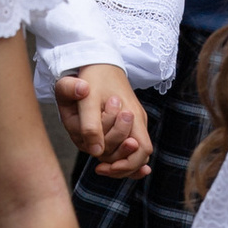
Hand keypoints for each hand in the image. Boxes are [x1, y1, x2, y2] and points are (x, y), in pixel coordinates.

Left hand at [55, 65, 151, 179]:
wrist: (99, 59)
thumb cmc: (92, 78)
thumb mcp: (86, 100)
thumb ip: (90, 126)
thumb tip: (96, 153)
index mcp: (133, 116)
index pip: (141, 152)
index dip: (124, 165)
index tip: (100, 167)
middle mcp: (138, 121)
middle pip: (139, 156)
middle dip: (119, 165)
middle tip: (99, 168)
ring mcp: (134, 121)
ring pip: (134, 151)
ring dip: (118, 160)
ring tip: (101, 166)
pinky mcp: (128, 121)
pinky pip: (130, 143)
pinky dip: (122, 155)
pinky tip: (111, 165)